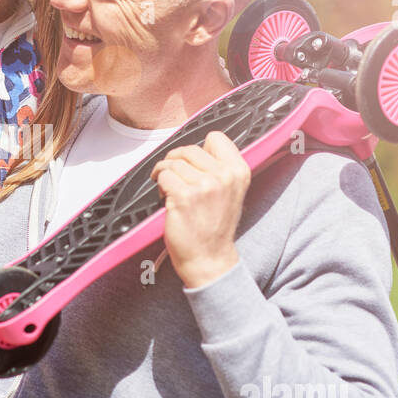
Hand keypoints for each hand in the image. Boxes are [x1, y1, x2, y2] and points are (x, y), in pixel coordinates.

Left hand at [149, 130, 249, 288]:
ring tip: (170, 190)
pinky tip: (165, 198)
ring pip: (173, 162)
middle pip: (189, 149)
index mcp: (238, 172)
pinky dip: (159, 185)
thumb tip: (196, 150)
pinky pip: (162, 176)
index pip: (217, 138)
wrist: (210, 259)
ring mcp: (204, 185)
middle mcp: (224, 176)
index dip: (200, 148)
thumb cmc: (215, 228)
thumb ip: (220, 169)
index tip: (192, 161)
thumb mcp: (231, 192)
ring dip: (165, 174)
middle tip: (173, 176)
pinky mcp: (183, 196)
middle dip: (176, 160)